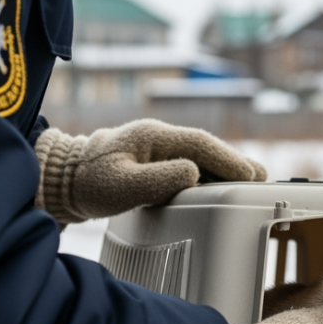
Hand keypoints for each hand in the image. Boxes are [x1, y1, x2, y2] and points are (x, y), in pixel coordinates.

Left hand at [33, 119, 266, 224]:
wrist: (61, 180)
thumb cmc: (86, 183)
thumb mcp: (120, 186)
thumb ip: (158, 179)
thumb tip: (192, 174)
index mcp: (153, 136)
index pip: (202, 144)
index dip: (230, 159)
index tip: (252, 174)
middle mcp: (158, 136)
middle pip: (207, 147)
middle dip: (235, 162)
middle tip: (262, 180)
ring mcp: (156, 147)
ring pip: (199, 155)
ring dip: (223, 169)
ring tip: (248, 185)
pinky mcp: (153, 160)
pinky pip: (188, 164)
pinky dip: (206, 175)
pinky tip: (216, 187)